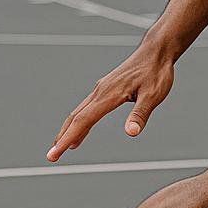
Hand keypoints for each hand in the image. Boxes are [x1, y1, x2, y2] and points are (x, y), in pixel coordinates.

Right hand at [47, 42, 175, 160]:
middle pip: (75, 117)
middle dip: (62, 138)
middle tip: (51, 157)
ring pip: (79, 112)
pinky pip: (88, 107)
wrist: (156, 51)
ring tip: (61, 147)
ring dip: (69, 130)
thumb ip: (140, 114)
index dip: (68, 138)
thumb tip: (131, 133)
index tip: (55, 154)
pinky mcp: (106, 88)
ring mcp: (102, 89)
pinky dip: (80, 120)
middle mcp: (100, 91)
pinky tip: (81, 129)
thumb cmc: (156, 72)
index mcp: (109, 94)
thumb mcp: (153, 95)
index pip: (83, 120)